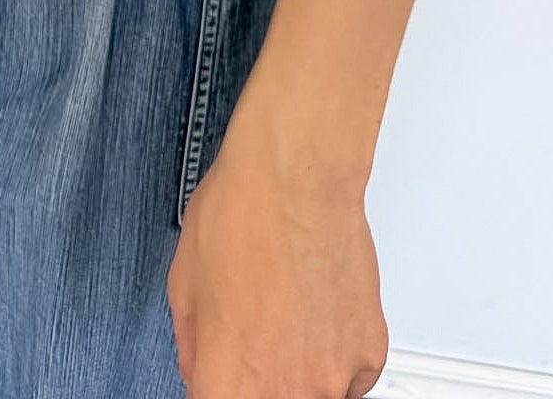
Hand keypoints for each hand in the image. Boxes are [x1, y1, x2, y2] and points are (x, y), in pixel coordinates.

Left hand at [167, 117, 388, 398]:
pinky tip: (316, 310)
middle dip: (257, 379)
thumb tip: (200, 369)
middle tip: (255, 338)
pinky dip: (334, 355)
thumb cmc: (240, 216)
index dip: (217, 385)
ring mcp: (335, 378)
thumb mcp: (182, 285)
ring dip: (298, 372)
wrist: (297, 177)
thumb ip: (192, 349)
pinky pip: (349, 378)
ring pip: (314, 394)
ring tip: (287, 316)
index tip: (221, 372)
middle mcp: (289, 393)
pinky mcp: (370, 356)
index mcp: (232, 384)